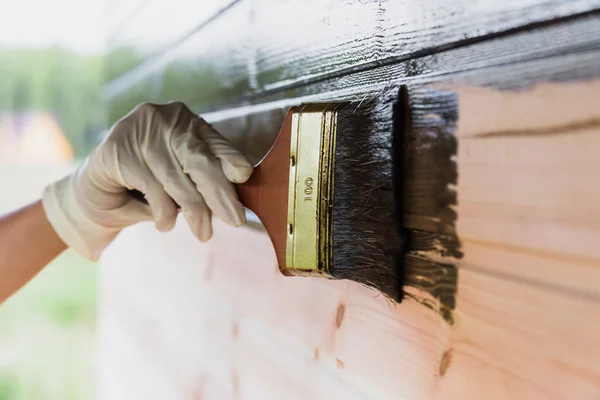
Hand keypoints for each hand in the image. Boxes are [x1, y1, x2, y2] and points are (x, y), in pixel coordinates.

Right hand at [42, 102, 253, 260]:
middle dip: (219, 193)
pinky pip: (152, 187)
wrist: (100, 190)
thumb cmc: (152, 184)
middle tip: (235, 220)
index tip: (244, 175)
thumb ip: (207, 181)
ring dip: (193, 211)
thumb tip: (235, 202)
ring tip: (203, 233)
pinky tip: (165, 224)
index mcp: (187, 122)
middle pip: (198, 159)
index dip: (230, 157)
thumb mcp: (184, 179)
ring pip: (176, 178)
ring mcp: (139, 131)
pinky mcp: (118, 150)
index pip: (214, 141)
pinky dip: (163, 211)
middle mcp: (164, 120)